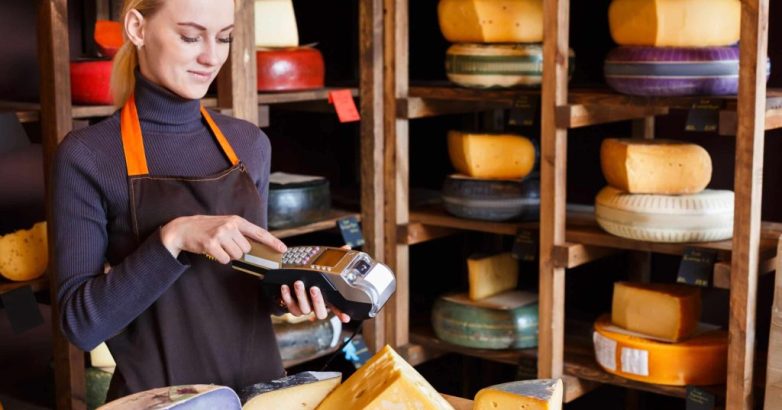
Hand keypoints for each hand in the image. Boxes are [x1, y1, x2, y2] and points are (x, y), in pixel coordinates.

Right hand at [159, 215, 285, 262]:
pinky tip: (212, 250)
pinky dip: (219, 259)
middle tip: (225, 245)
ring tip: (218, 246)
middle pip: (246, 249)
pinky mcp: (211, 244)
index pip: (259, 232)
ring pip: (236, 255)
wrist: (183, 228)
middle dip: (237, 251)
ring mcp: (220, 234)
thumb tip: (254, 248)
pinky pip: (224, 260)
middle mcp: (230, 225)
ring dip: (228, 255)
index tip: (283, 249)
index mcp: (236, 220)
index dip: (272, 242)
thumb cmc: (207, 228)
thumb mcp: (225, 224)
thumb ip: (240, 233)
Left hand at [279, 244, 351, 322]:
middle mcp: (315, 307)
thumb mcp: (322, 269)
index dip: (341, 313)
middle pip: (320, 312)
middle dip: (317, 300)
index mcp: (326, 300)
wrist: (290, 288)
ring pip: (304, 309)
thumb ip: (334, 260)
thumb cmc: (310, 278)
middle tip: (314, 288)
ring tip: (298, 283)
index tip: (346, 317)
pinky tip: (285, 286)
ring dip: (301, 296)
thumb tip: (346, 248)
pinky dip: (287, 296)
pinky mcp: (292, 308)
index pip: (337, 309)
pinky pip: (289, 306)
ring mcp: (304, 309)